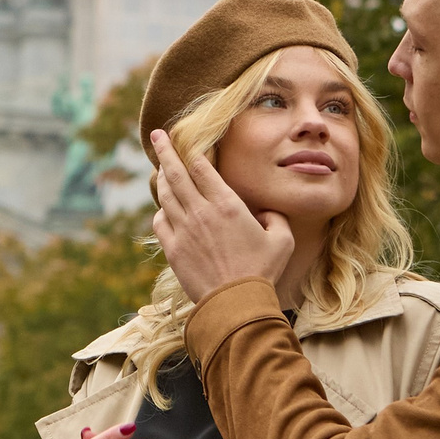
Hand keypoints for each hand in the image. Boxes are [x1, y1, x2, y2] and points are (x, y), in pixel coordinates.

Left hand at [150, 130, 295, 304]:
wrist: (235, 303)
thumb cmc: (262, 271)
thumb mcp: (282, 239)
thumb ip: (274, 217)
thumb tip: (264, 211)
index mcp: (227, 205)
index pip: (201, 167)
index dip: (191, 150)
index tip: (186, 140)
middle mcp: (201, 212)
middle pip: (176, 173)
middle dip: (165, 151)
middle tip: (157, 135)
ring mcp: (183, 231)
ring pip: (165, 195)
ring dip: (162, 178)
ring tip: (160, 167)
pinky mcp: (173, 250)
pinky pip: (160, 222)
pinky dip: (161, 211)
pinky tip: (165, 209)